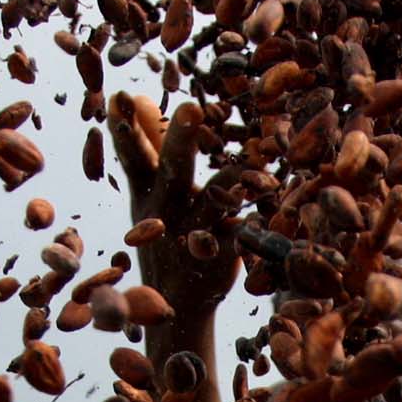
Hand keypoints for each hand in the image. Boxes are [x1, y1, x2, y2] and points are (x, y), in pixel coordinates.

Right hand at [107, 95, 240, 319]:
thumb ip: (148, 144)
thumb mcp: (149, 190)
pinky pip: (246, 234)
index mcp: (146, 193)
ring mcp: (196, 233)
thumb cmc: (164, 231)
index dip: (127, 131)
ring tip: (252, 154)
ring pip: (215, 201)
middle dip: (179, 139)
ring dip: (232, 177)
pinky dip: (259, 222)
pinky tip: (277, 197)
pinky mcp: (226, 253)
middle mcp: (168, 211)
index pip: (134, 156)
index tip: (124, 99)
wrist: (177, 303)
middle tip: (191, 108)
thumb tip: (136, 98)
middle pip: (173, 170)